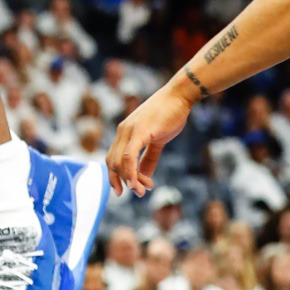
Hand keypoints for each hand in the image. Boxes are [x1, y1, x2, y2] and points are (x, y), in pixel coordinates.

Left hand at [107, 82, 194, 196]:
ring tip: (143, 189)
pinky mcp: (140, 131)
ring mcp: (130, 130)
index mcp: (124, 132)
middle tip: (139, 192)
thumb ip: (149, 157)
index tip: (123, 191)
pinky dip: (131, 171)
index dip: (114, 177)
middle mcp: (123, 131)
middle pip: (112, 163)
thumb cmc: (168, 116)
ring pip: (120, 162)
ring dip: (130, 180)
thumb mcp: (156, 140)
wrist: (178, 97)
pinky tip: (139, 183)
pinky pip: (130, 155)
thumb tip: (144, 176)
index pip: (111, 158)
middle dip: (122, 182)